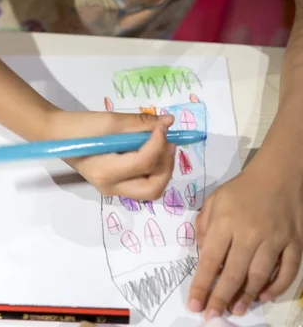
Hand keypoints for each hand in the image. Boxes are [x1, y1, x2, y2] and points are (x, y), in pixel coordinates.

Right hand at [48, 110, 175, 199]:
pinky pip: (142, 183)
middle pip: (153, 188)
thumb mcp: (111, 121)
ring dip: (162, 170)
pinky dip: (153, 170)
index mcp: (106, 172)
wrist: (58, 135)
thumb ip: (141, 123)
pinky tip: (151, 152)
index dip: (159, 143)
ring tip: (161, 147)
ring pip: (150, 189)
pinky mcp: (114, 185)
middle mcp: (111, 187)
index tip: (162, 126)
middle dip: (166, 166)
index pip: (144, 162)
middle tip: (168, 144)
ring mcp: (112, 189)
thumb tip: (169, 122)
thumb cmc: (80, 127)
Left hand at [188, 158, 302, 318]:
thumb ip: (204, 227)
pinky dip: (277, 286)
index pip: (209, 260)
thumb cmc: (240, 190)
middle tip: (213, 316)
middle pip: (233, 273)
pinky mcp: (295, 242)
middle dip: (221, 298)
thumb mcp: (213, 201)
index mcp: (225, 222)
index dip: (202, 285)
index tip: (195, 305)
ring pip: (260, 275)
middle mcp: (249, 233)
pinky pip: (289, 270)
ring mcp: (275, 238)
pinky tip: (264, 296)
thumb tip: (202, 255)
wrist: (277, 175)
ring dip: (247, 296)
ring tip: (236, 310)